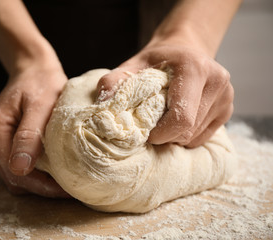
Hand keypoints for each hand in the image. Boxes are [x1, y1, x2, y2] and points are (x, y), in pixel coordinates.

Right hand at [0, 61, 69, 196]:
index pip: (14, 172)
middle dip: (41, 186)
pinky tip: (53, 169)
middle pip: (13, 178)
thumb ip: (29, 135)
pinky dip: (35, 172)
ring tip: (64, 180)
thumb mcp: (40, 105)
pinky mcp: (3, 144)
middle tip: (69, 187)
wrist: (34, 70)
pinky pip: (17, 166)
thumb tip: (20, 169)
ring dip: (38, 181)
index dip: (41, 185)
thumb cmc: (40, 83)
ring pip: (15, 176)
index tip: (66, 189)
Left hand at [97, 44, 233, 147]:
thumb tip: (103, 103)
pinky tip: (177, 120)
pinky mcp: (227, 109)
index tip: (145, 132)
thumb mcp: (133, 64)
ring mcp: (226, 96)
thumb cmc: (157, 60)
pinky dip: (185, 136)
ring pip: (195, 136)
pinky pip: (203, 137)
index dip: (160, 134)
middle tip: (151, 127)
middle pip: (187, 130)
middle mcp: (217, 81)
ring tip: (164, 120)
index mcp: (194, 68)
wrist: (185, 50)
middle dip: (165, 136)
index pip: (181, 118)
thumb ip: (114, 81)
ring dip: (175, 137)